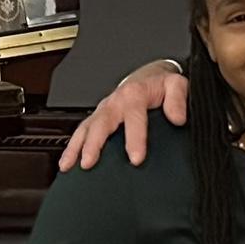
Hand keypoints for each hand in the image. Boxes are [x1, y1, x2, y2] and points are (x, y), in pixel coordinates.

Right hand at [58, 61, 188, 171]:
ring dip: (75, 147)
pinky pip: (81, 132)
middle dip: (93, 144)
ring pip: (85, 128)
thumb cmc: (161, 85)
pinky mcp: (98, 118)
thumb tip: (177, 118)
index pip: (134, 118)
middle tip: (89, 163)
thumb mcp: (176, 85)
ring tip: (69, 166)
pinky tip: (66, 164)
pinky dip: (71, 147)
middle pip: (100, 123)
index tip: (136, 159)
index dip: (135, 139)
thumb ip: (178, 99)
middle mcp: (115, 102)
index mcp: (135, 95)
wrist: (149, 77)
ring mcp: (104, 110)